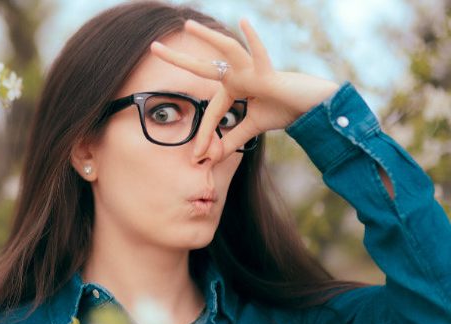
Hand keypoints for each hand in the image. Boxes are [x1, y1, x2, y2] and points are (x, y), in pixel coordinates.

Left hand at [149, 18, 339, 160]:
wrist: (313, 107)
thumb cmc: (285, 110)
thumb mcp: (253, 127)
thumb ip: (232, 140)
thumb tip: (212, 158)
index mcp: (234, 88)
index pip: (211, 110)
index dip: (205, 134)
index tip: (197, 155)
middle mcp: (239, 75)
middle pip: (203, 67)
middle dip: (179, 59)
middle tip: (153, 48)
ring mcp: (253, 71)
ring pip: (227, 51)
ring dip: (208, 38)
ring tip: (189, 25)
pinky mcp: (270, 73)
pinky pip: (260, 54)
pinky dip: (253, 39)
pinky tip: (243, 21)